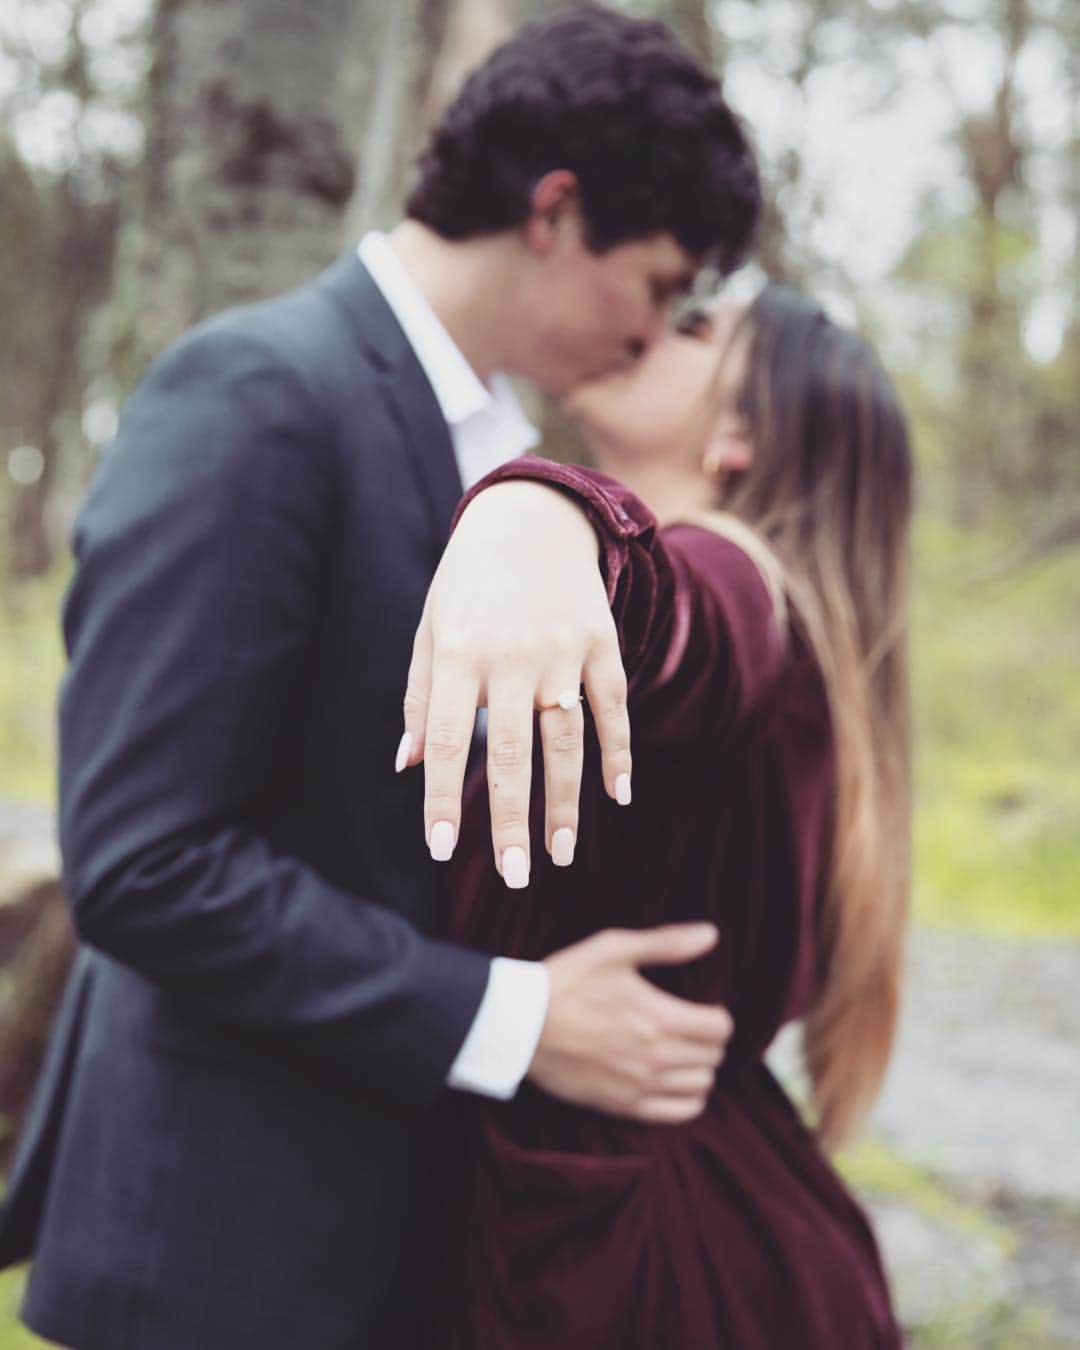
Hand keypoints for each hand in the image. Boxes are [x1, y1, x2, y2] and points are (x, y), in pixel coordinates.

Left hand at [399, 481, 631, 886]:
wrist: (532, 516)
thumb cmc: (468, 582)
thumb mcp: (430, 628)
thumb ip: (419, 697)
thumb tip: (405, 766)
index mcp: (457, 653)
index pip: (443, 739)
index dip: (441, 797)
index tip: (442, 848)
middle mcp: (510, 656)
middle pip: (509, 754)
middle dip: (511, 822)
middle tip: (517, 877)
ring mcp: (562, 650)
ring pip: (565, 741)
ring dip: (566, 803)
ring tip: (562, 855)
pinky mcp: (602, 642)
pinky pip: (613, 707)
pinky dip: (618, 752)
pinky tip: (618, 796)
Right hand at [528, 922, 732, 1122]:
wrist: (521, 1024)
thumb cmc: (567, 981)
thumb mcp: (615, 948)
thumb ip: (667, 943)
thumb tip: (711, 934)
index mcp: (661, 1019)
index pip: (721, 1028)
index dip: (717, 1015)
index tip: (704, 1008)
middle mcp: (657, 1058)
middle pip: (713, 1058)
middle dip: (709, 1040)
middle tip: (692, 1028)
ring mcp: (640, 1086)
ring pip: (701, 1087)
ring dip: (699, 1068)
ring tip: (682, 1053)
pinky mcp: (622, 1105)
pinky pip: (678, 1114)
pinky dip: (687, 1100)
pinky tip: (674, 1082)